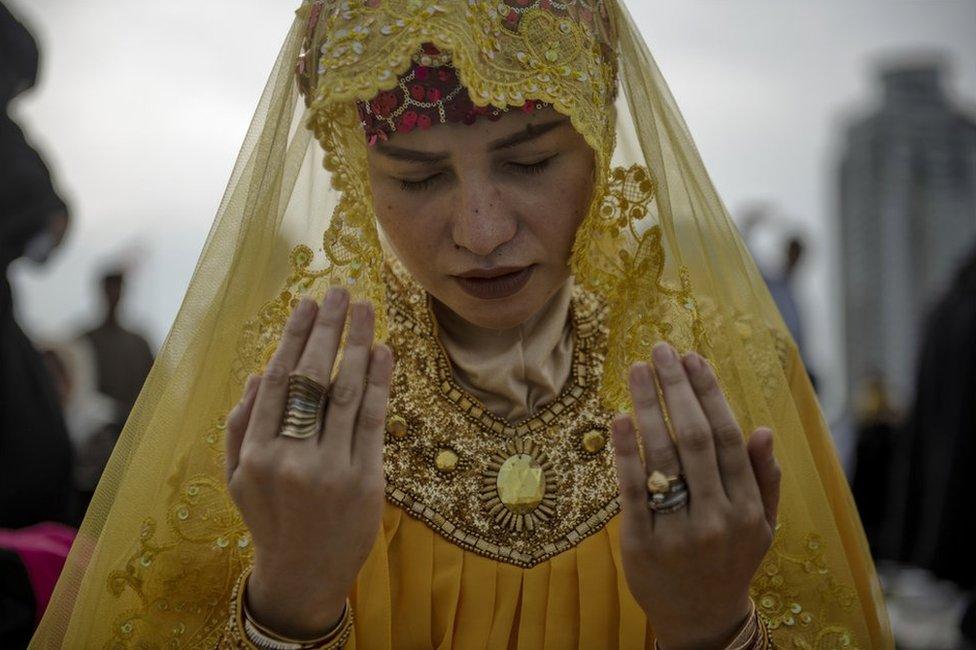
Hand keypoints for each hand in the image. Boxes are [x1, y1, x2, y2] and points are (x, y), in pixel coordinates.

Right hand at [224, 288, 392, 637]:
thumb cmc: (270, 518)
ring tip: (366, 309)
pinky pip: (374, 421)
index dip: (294, 338)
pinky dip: (381, 383)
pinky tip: (384, 351)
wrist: (304, 574)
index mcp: (255, 453)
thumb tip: (258, 372)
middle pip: (312, 379)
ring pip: (347, 394)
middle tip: (341, 292)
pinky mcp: (366, 481)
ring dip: (358, 344)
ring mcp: (330, 470)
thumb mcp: (238, 478)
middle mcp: (290, 459)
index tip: (307, 303)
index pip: (277, 381)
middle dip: (328, 329)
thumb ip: (239, 426)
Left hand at [611, 343, 780, 649]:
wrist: (700, 620)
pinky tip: (619, 418)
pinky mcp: (641, 545)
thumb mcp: (762, 526)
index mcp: (748, 509)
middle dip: (677, 389)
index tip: (693, 359)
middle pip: (696, 439)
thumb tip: (762, 429)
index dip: (710, 395)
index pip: (729, 439)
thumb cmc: (730, 562)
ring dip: (649, 407)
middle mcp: (717, 519)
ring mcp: (679, 533)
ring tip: (636, 370)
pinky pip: (632, 491)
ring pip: (664, 458)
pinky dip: (626, 452)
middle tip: (661, 351)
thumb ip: (765, 479)